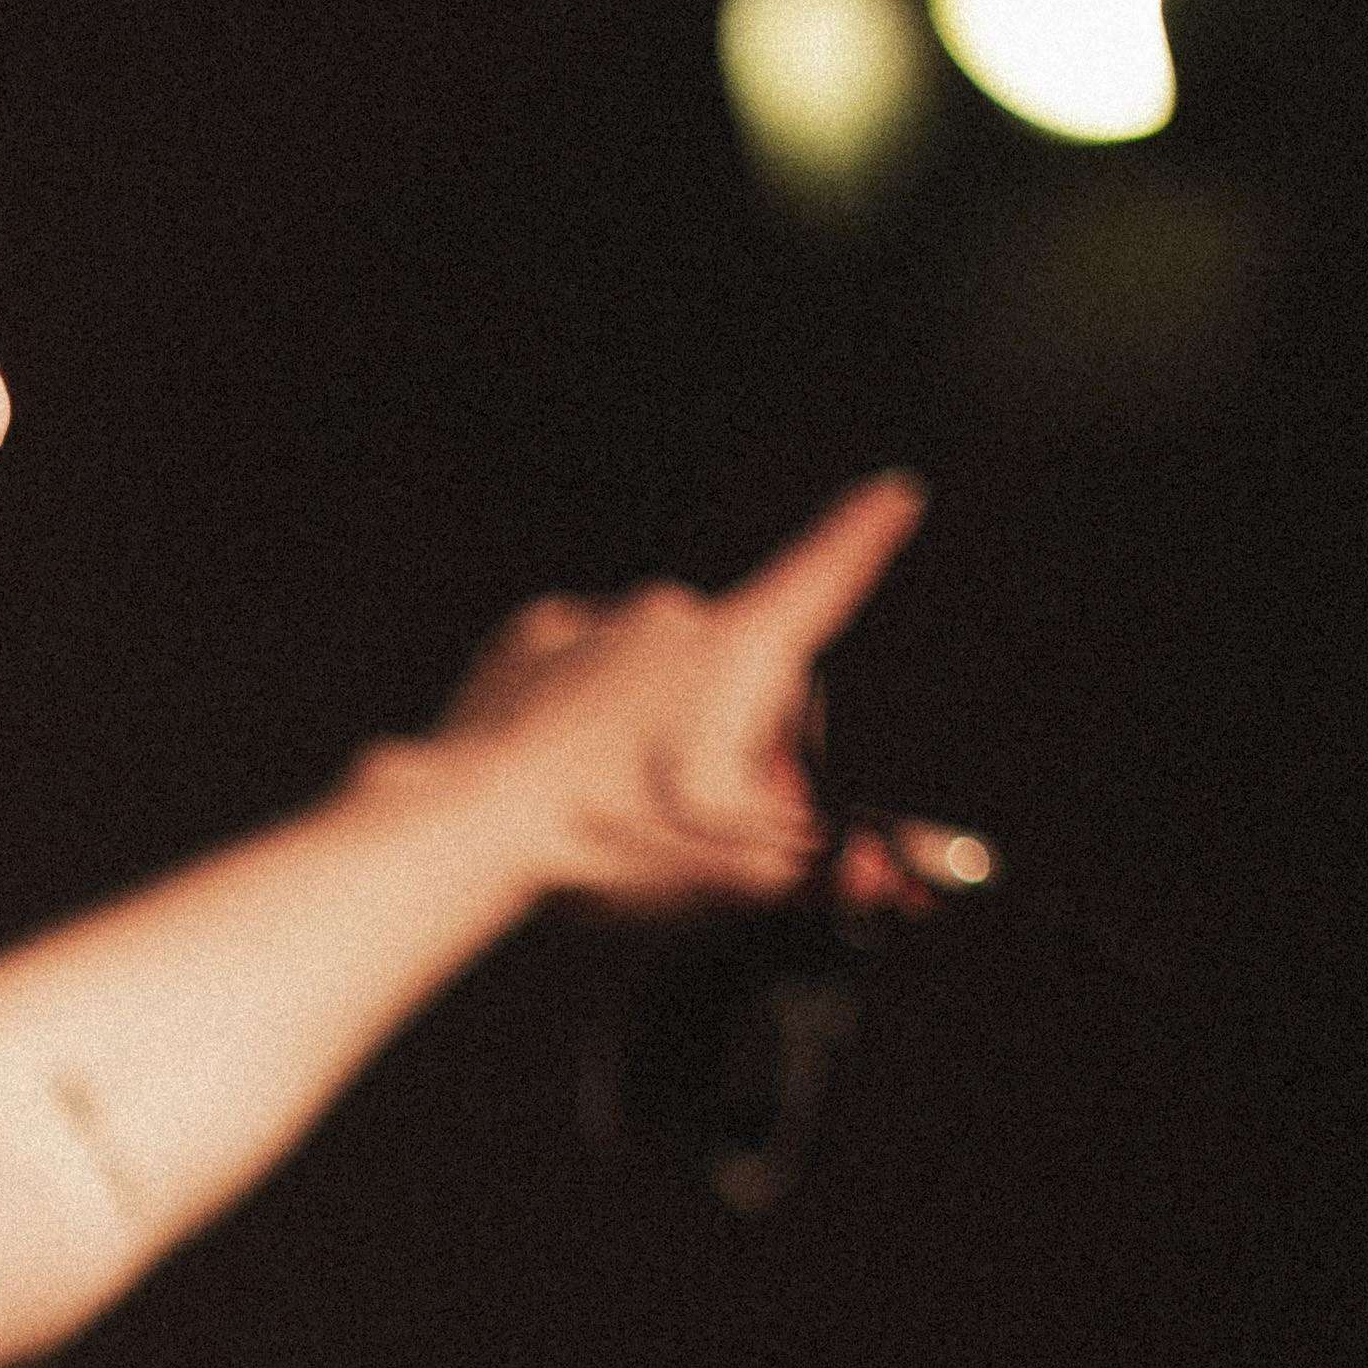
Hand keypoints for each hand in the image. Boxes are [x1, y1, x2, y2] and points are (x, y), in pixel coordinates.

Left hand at [426, 472, 926, 916]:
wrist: (473, 823)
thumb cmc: (615, 842)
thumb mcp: (744, 871)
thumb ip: (837, 870)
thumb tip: (895, 876)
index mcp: (737, 653)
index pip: (824, 578)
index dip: (865, 537)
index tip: (893, 492)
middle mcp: (672, 617)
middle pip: (743, 670)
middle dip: (746, 732)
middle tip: (715, 816)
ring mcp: (596, 623)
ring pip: (660, 672)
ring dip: (666, 724)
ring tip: (630, 802)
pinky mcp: (531, 641)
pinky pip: (586, 671)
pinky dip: (592, 713)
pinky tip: (577, 768)